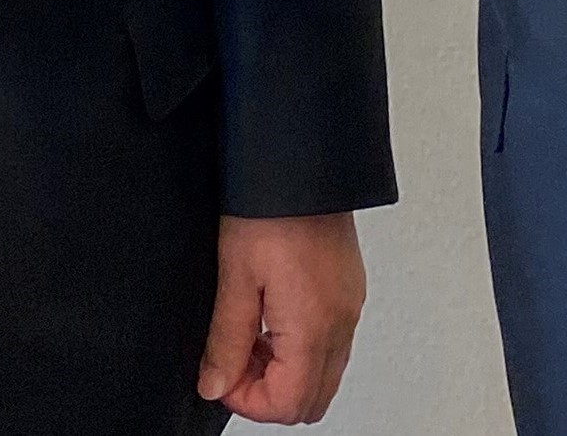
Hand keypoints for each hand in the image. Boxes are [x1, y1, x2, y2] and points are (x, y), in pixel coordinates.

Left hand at [202, 213, 363, 422]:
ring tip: (251, 334)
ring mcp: (350, 306)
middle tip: (235, 360)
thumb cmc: (271, 206)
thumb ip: (227, 340)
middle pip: (312, 400)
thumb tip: (216, 384)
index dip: (247, 401)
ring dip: (285, 371)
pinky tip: (273, 316)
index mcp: (313, 327)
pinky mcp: (350, 290)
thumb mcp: (235, 276)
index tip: (222, 375)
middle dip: (268, 392)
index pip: (287, 405)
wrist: (302, 161)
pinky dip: (302, 347)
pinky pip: (332, 343)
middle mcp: (341, 322)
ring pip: (324, 374)